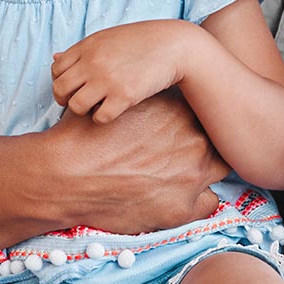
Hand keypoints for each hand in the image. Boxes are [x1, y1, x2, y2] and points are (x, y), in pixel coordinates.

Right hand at [45, 91, 226, 230]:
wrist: (64, 176)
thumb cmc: (82, 137)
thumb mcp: (111, 102)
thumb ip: (128, 93)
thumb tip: (118, 75)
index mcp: (178, 110)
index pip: (202, 110)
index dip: (190, 120)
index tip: (178, 128)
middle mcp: (192, 139)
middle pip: (213, 138)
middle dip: (199, 142)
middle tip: (180, 150)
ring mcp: (192, 174)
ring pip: (219, 168)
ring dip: (204, 170)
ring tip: (183, 172)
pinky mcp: (182, 207)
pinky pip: (210, 204)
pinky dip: (199, 201)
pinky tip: (181, 197)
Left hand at [52, 21, 191, 123]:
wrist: (175, 46)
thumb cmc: (142, 41)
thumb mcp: (108, 37)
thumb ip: (81, 50)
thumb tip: (54, 57)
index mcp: (88, 45)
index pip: (55, 68)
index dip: (61, 80)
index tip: (74, 85)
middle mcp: (94, 62)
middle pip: (59, 89)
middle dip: (65, 99)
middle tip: (79, 101)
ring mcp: (108, 79)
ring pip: (75, 106)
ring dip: (84, 110)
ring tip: (97, 105)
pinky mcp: (125, 96)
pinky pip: (99, 118)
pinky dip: (103, 117)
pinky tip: (114, 109)